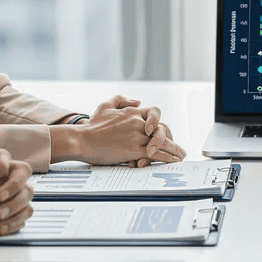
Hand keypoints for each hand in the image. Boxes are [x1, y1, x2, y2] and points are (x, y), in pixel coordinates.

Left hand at [0, 147, 34, 234]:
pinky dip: (15, 221)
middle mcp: (5, 177)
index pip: (4, 156)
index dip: (0, 167)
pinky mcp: (13, 213)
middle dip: (13, 185)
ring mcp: (11, 196)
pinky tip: (0, 227)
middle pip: (23, 173)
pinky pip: (25, 215)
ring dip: (15, 204)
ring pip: (28, 194)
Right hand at [53, 95, 185, 165]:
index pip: (155, 114)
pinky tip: (172, 161)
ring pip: (162, 142)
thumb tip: (138, 101)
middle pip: (162, 130)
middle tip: (177, 148)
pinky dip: (166, 158)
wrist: (81, 140)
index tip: (161, 130)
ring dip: (174, 150)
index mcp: (132, 112)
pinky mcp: (134, 150)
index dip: (160, 122)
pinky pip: (156, 154)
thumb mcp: (106, 106)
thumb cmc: (92, 126)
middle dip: (172, 140)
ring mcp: (137, 136)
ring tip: (180, 156)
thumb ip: (122, 100)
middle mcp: (137, 123)